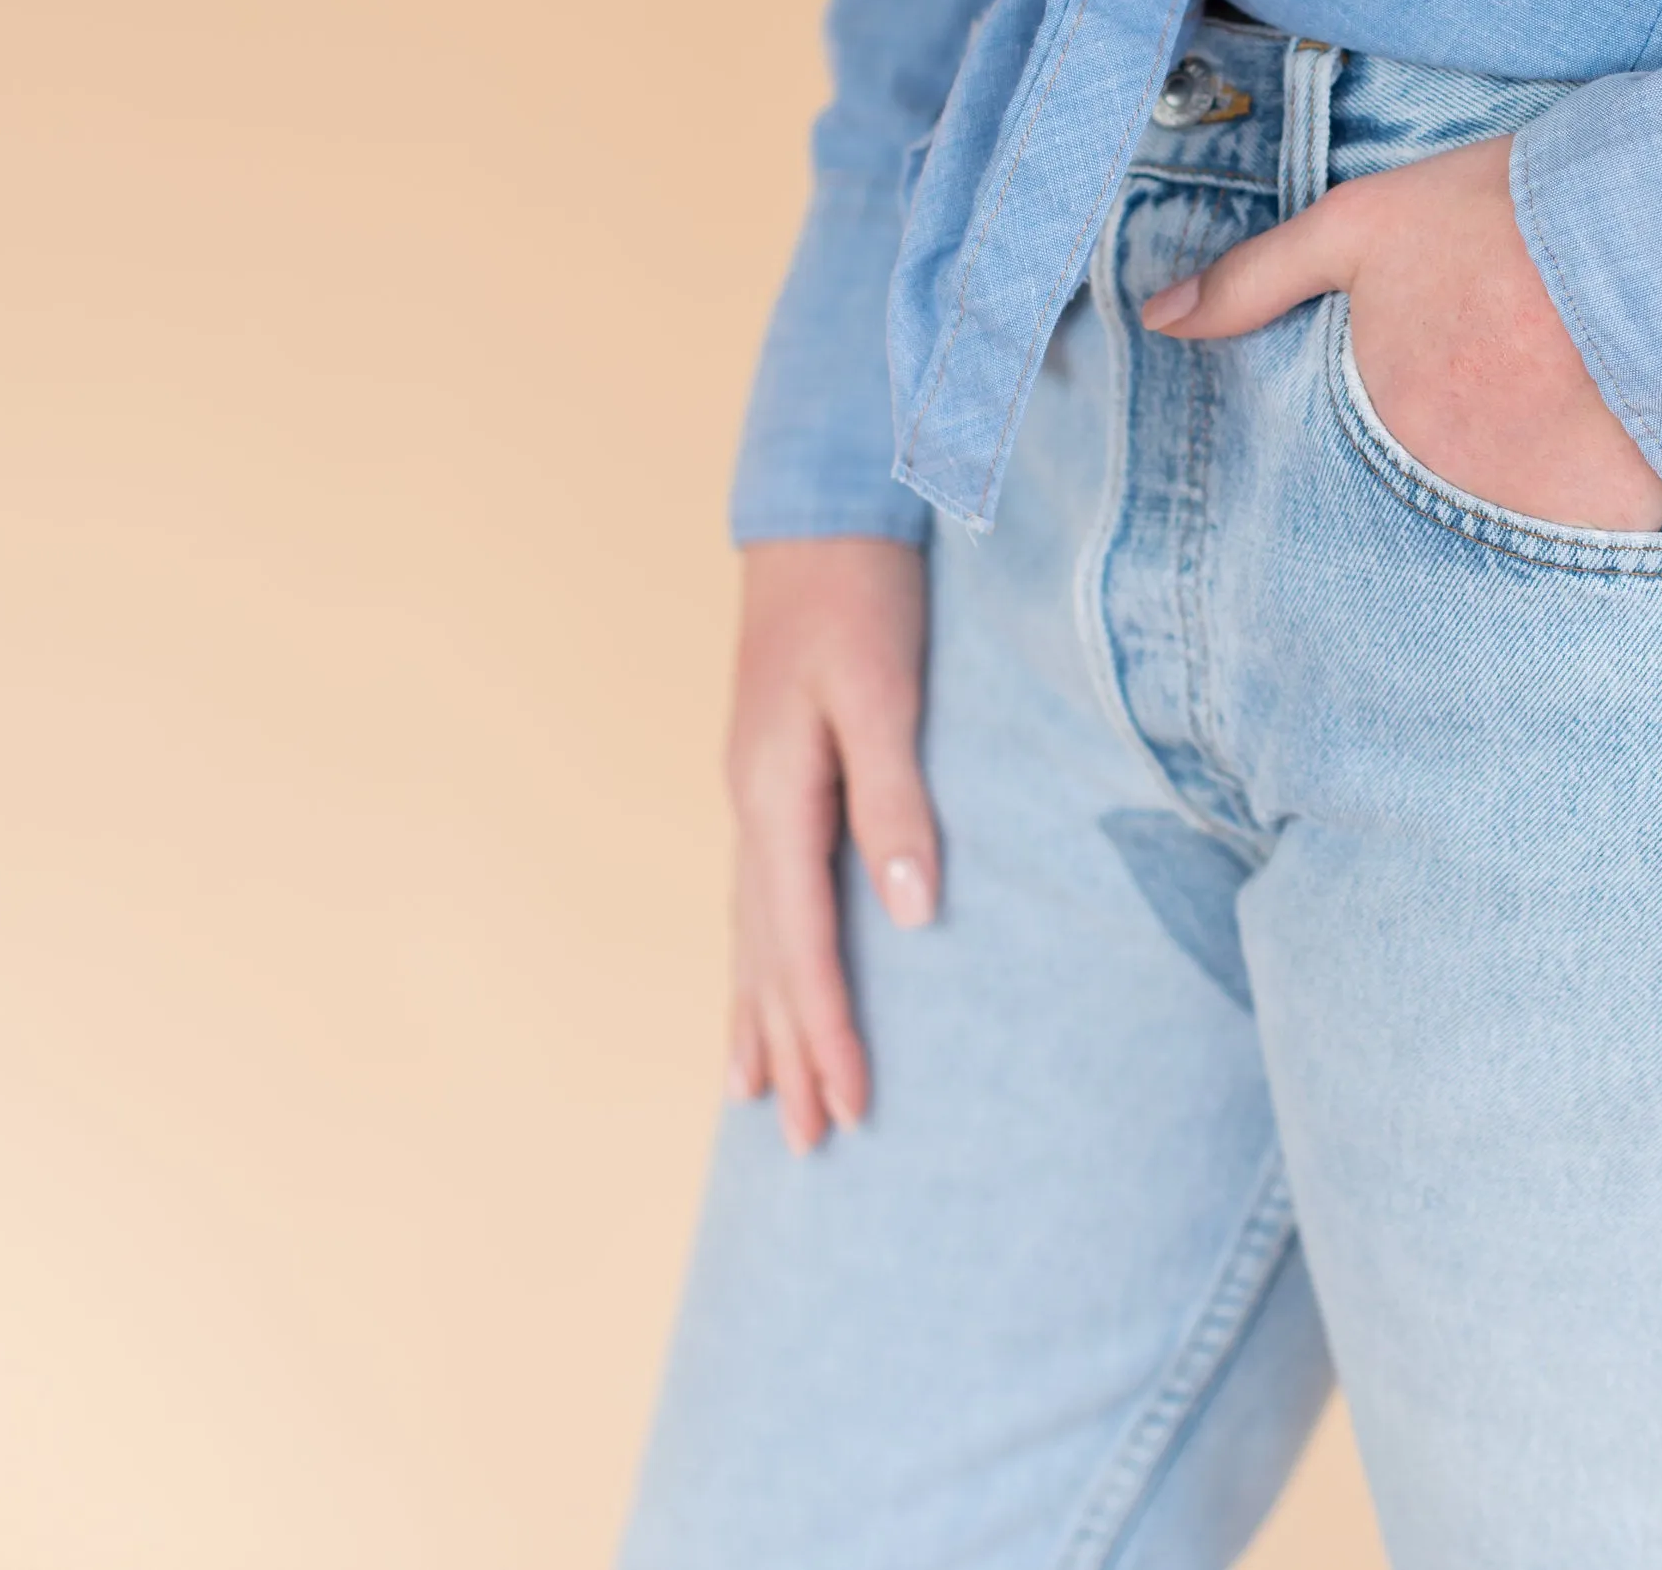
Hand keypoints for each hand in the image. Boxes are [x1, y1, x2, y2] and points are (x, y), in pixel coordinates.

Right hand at [724, 535, 931, 1151]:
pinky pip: (755, 897)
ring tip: (755, 1098)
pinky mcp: (765, 777)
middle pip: (764, 958)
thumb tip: (912, 914)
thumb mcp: (885, 691)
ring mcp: (750, 793)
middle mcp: (749, 807)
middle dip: (788, 1053)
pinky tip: (757, 986)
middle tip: (807, 1147)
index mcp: (775, 795)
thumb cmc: (863, 596)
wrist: (819, 513)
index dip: (828, 1031)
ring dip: (758, 1019)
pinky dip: (754, 959)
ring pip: (749, 935)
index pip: (802, 945)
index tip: (852, 1110)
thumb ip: (897, 799)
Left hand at [1142, 135, 1661, 532]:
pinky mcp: (1609, 521)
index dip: (1373, 474)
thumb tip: (1159, 320)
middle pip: (1424, 526)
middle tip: (1474, 452)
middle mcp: (1444, 486)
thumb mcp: (1358, 225)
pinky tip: (1598, 473)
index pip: (1345, 491)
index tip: (1405, 443)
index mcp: (1379, 422)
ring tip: (1534, 465)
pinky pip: (1586, 551)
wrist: (1648, 223)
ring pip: (1501, 546)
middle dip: (1436, 509)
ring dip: (1508, 522)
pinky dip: (1587, 529)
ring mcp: (1528, 514)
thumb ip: (1254, 280)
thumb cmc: (1498, 216)